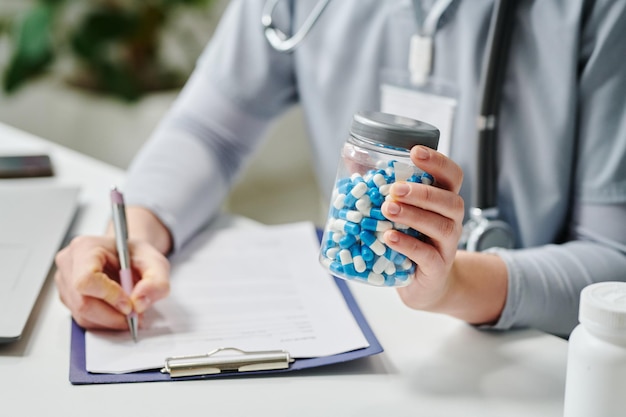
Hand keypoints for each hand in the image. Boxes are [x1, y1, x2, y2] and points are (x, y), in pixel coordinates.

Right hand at [54, 235, 169, 329]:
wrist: (127, 256)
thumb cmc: (136, 255)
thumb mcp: (156, 263)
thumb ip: (156, 282)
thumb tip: (139, 302)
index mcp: (85, 247)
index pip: (86, 279)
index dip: (109, 296)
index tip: (129, 303)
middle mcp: (69, 263)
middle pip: (83, 302)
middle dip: (113, 315)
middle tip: (135, 315)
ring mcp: (65, 282)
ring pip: (83, 315)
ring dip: (110, 320)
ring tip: (130, 312)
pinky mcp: (68, 298)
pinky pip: (83, 319)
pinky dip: (104, 321)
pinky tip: (118, 312)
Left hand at [381, 145, 464, 311]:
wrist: (424, 284)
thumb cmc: (411, 240)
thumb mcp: (401, 214)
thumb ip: (383, 190)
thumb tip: (351, 161)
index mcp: (443, 200)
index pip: (452, 176)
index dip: (437, 162)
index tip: (414, 152)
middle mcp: (451, 220)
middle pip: (449, 200)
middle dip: (422, 192)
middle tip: (395, 189)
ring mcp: (447, 245)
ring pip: (440, 226)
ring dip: (414, 215)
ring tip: (388, 209)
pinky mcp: (437, 268)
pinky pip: (427, 255)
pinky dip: (408, 245)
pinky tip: (390, 237)